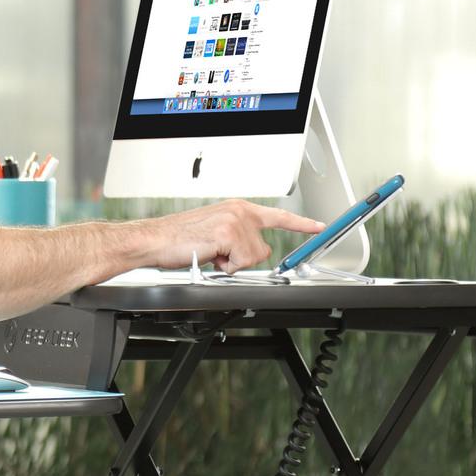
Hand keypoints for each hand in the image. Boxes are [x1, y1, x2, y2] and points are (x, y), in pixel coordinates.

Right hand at [144, 199, 323, 273]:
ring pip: (253, 257)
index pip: (277, 216)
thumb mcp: (216, 233)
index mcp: (238, 208)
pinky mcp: (229, 233)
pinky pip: (240, 262)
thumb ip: (240, 237)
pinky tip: (209, 255)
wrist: (156, 239)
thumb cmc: (179, 239)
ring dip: (231, 264)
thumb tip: (256, 251)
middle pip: (263, 249)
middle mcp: (240, 211)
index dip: (301, 223)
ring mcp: (236, 221)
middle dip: (243, 259)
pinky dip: (224, 266)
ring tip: (210, 253)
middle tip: (217, 253)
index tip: (319, 227)